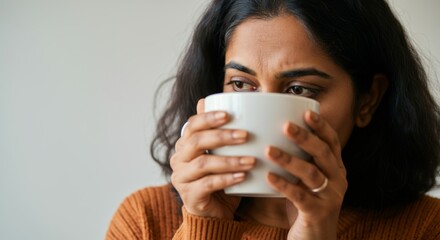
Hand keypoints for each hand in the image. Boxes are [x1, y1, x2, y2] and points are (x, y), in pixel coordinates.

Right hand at [170, 99, 255, 218]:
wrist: (215, 214)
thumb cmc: (220, 178)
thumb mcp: (221, 153)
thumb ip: (216, 130)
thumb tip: (207, 100)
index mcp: (185, 144)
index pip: (192, 125)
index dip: (208, 118)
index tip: (229, 114)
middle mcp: (178, 159)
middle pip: (196, 141)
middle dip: (222, 136)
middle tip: (246, 135)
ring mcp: (181, 178)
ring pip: (203, 163)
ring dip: (230, 160)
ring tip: (251, 160)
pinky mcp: (189, 196)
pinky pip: (207, 185)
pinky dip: (227, 179)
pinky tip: (243, 177)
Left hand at [266, 111, 346, 239]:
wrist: (315, 239)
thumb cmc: (306, 204)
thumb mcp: (306, 180)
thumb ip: (298, 160)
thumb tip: (271, 135)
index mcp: (336, 169)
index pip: (332, 142)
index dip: (321, 126)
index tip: (307, 112)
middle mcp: (338, 180)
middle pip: (323, 154)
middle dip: (305, 138)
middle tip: (285, 126)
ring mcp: (331, 198)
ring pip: (312, 174)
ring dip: (289, 160)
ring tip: (269, 150)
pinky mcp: (318, 214)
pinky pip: (300, 196)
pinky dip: (284, 185)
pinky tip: (269, 177)